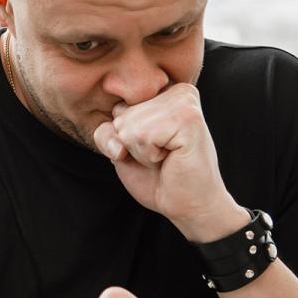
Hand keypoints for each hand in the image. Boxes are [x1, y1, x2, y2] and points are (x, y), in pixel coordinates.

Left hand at [92, 84, 247, 241]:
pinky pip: (142, 136)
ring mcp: (185, 102)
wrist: (190, 206)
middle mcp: (178, 91)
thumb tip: (117, 132)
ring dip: (142, 152)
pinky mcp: (188, 119)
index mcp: (166, 92)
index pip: (117, 107)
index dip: (124, 138)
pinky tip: (171, 158)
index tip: (153, 148)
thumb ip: (107, 132)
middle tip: (162, 156)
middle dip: (132, 144)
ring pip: (129, 125)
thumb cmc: (158, 178)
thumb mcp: (122, 151)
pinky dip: (149, 156)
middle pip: (121, 114)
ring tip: (167, 157)